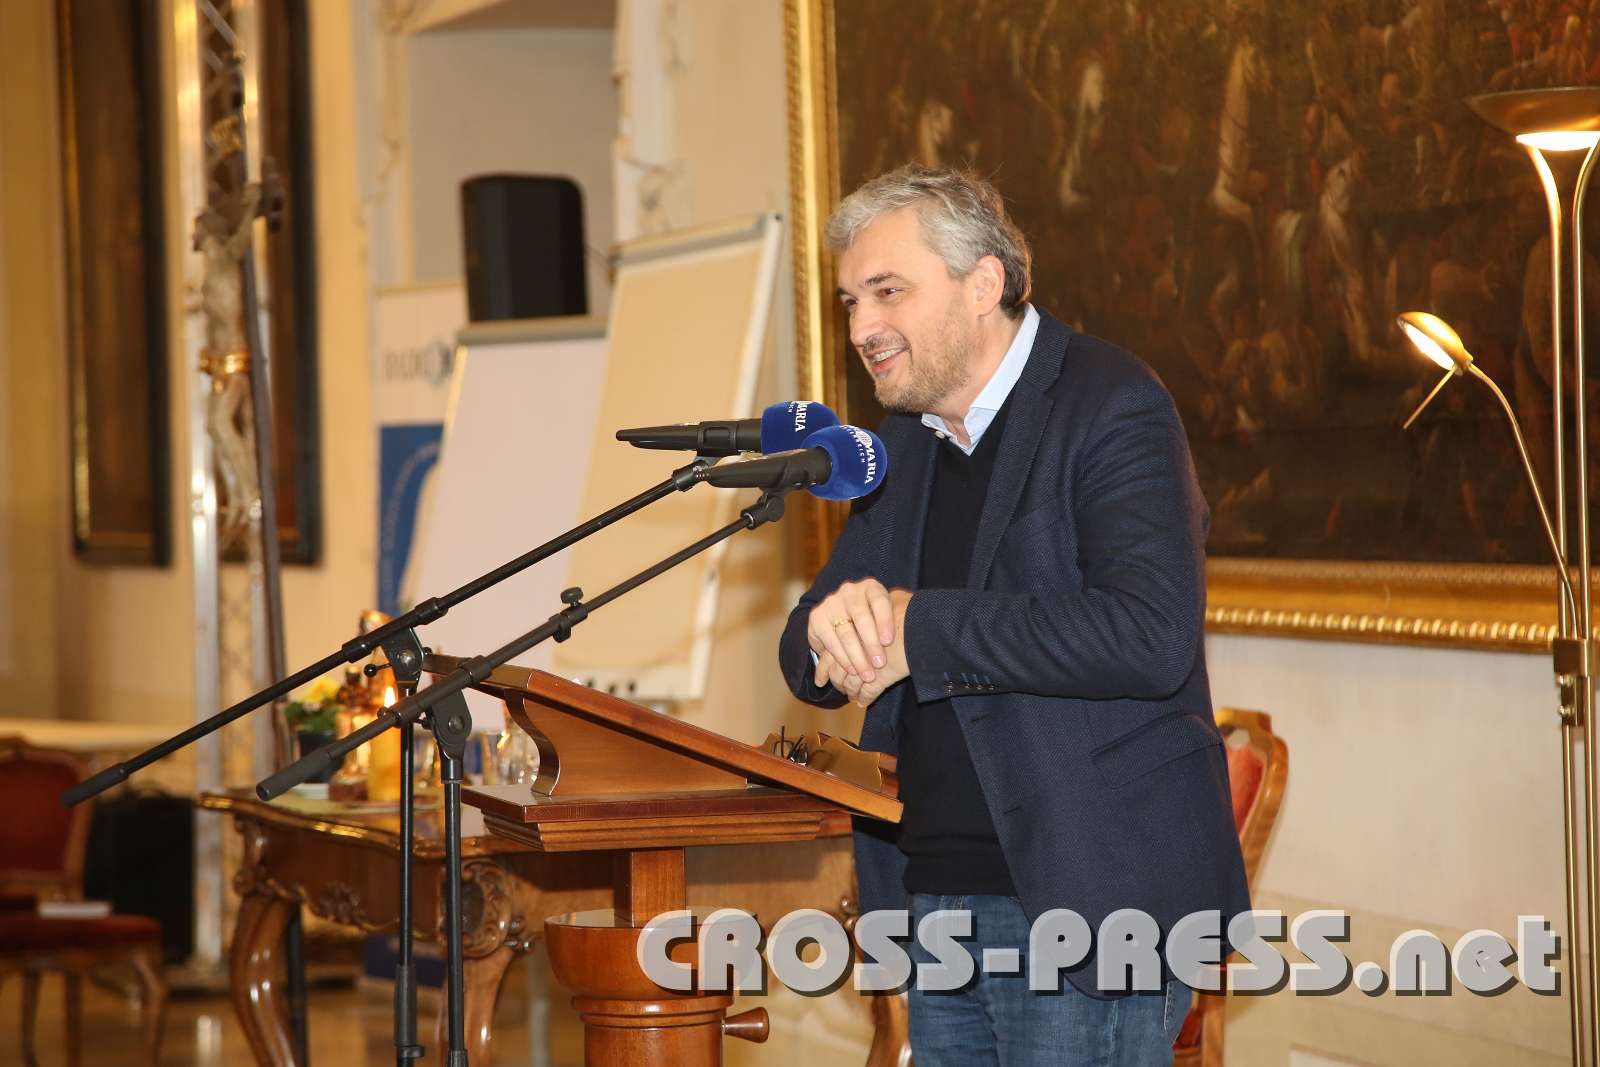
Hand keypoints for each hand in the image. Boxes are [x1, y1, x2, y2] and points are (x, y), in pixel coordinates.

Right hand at [813, 589, 911, 706]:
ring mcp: (831, 603)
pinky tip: (850, 669)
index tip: (889, 641)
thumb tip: (919, 631)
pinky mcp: (816, 618)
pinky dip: (841, 657)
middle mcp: (850, 591)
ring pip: (845, 632)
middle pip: (861, 617)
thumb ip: (899, 620)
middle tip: (879, 664)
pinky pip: (829, 640)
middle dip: (870, 643)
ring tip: (867, 674)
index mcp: (871, 587)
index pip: (879, 600)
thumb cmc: (876, 622)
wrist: (842, 621)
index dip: (884, 620)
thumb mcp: (889, 616)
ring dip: (856, 656)